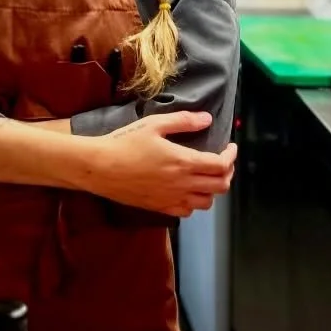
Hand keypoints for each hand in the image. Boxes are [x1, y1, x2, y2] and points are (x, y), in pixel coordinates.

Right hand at [85, 111, 236, 217]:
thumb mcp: (154, 124)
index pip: (220, 165)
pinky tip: (188, 190)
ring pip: (206, 202)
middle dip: (228, 173)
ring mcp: (171, 199)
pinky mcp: (160, 208)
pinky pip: (187, 212)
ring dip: (213, 189)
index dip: (231, 156)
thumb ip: (183, 121)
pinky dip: (194, 202)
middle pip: (220, 186)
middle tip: (223, 161)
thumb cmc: (125, 142)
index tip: (230, 147)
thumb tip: (207, 119)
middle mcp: (182, 184)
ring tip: (207, 176)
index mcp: (183, 162)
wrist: (100, 167)